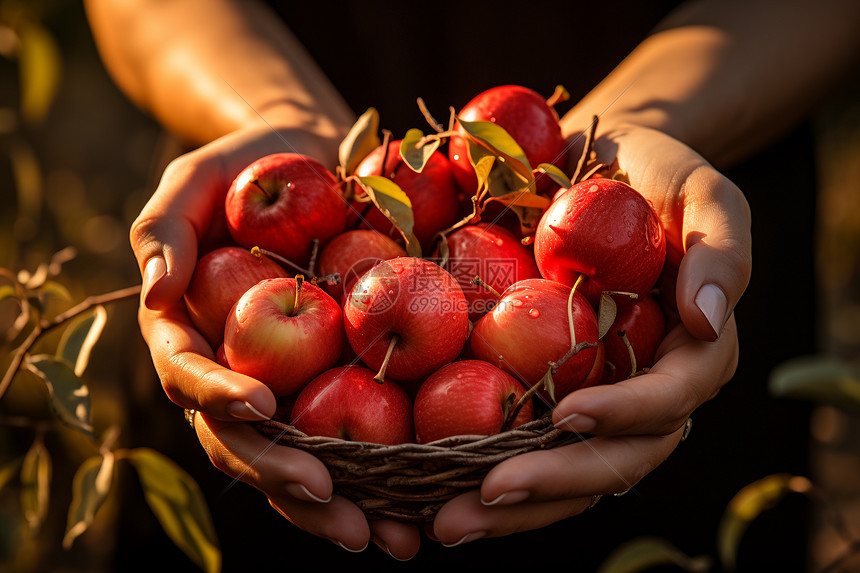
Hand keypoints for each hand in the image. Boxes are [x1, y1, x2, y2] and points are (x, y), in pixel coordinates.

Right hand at [132, 124, 422, 558]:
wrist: (315, 163)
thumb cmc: (250, 164)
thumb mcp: (198, 176)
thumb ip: (164, 227)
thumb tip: (154, 289)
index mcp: (190, 334)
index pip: (192, 377)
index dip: (220, 396)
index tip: (262, 406)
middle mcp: (233, 374)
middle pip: (246, 443)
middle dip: (284, 478)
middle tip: (333, 502)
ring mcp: (287, 385)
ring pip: (299, 459)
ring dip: (337, 504)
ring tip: (389, 537)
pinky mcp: (335, 382)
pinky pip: (352, 437)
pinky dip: (380, 477)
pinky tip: (419, 507)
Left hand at [431, 124, 749, 543]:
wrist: (593, 165)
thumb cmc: (654, 175)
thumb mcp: (702, 194)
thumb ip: (721, 251)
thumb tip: (707, 321)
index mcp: (687, 355)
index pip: (669, 403)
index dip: (626, 416)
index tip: (569, 415)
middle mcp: (638, 388)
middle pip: (611, 459)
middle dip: (552, 483)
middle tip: (485, 499)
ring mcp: (587, 391)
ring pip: (561, 467)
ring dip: (509, 503)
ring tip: (443, 523)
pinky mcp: (538, 383)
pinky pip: (515, 437)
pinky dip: (476, 467)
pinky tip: (424, 485)